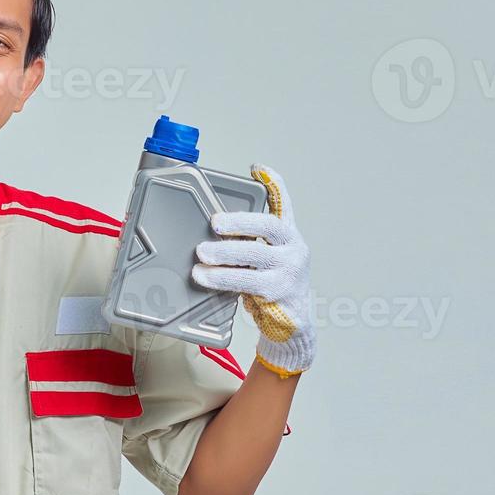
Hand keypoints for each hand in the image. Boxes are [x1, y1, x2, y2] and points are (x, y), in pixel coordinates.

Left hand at [190, 165, 314, 377]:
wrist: (292, 325)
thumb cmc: (272, 285)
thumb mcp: (262, 259)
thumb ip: (247, 241)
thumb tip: (209, 229)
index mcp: (287, 235)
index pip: (284, 203)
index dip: (274, 183)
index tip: (257, 169)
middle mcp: (293, 248)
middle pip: (267, 227)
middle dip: (239, 223)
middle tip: (213, 224)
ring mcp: (290, 271)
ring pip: (255, 257)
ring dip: (224, 256)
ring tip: (201, 257)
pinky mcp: (280, 293)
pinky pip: (249, 283)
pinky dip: (224, 279)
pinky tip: (207, 278)